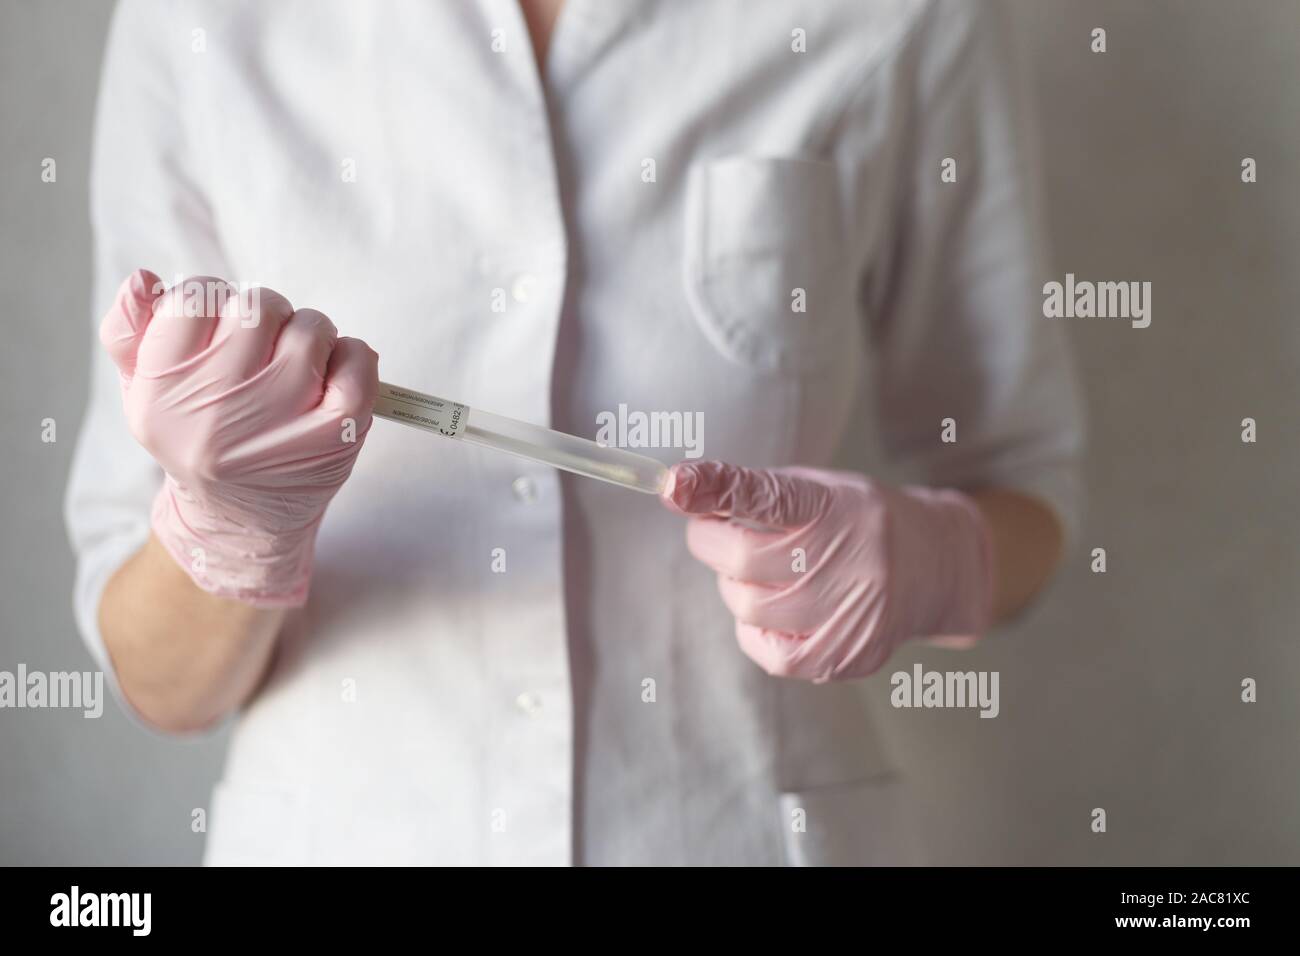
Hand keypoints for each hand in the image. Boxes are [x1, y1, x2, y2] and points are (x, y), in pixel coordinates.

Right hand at [100, 270, 378, 605]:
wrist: (242, 518)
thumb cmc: (195, 435)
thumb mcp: (143, 390)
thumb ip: (129, 329)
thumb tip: (145, 280)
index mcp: (160, 392)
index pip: (194, 298)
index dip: (215, 300)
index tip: (221, 326)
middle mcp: (214, 411)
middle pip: (256, 305)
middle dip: (266, 315)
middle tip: (263, 349)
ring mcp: (278, 426)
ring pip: (310, 328)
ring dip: (310, 334)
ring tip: (296, 368)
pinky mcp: (334, 438)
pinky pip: (357, 361)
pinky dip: (353, 356)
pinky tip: (334, 375)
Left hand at [661, 461, 993, 681]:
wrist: (935, 567)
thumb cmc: (860, 521)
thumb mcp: (818, 487)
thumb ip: (754, 492)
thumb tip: (682, 493)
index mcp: (837, 505)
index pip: (768, 496)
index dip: (716, 489)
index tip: (673, 485)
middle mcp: (848, 559)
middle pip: (742, 558)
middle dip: (711, 541)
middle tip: (718, 531)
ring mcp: (848, 614)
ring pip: (746, 604)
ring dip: (737, 585)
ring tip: (769, 571)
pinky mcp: (841, 656)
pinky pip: (764, 648)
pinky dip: (754, 626)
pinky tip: (780, 607)